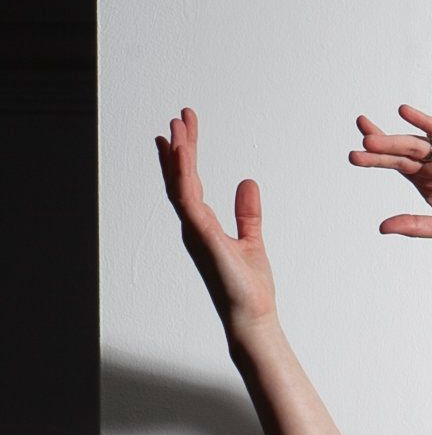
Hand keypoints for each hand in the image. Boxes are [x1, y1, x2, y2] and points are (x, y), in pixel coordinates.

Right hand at [154, 106, 277, 338]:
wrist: (252, 317)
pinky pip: (187, 197)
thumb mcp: (252, 240)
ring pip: (179, 183)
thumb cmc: (249, 289)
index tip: (187, 129)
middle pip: (180, 179)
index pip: (192, 184)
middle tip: (178, 117)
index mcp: (204, 226)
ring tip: (177, 125)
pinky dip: (184, 172)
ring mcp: (195, 230)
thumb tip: (247, 183)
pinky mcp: (202, 235)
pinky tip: (184, 150)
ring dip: (178, 153)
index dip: (187, 156)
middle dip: (179, 147)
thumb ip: (247, 213)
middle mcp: (194, 227)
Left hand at [348, 104, 431, 246]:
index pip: (396, 164)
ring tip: (369, 138)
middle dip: (378, 145)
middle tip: (357, 143)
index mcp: (428, 182)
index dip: (375, 158)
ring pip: (414, 143)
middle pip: (400, 151)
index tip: (354, 154)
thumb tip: (382, 227)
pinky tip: (405, 113)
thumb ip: (413, 225)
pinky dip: (423, 121)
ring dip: (393, 140)